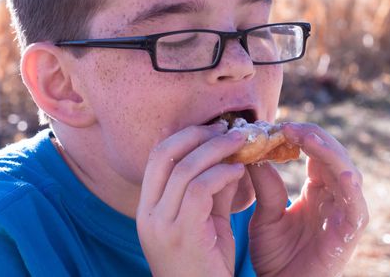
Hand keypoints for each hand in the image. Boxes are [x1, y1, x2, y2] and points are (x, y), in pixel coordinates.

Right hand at [136, 124, 246, 276]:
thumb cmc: (206, 265)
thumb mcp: (205, 222)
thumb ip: (211, 190)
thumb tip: (227, 158)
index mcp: (149, 207)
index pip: (157, 157)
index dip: (184, 135)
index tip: (212, 127)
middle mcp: (148, 213)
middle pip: (164, 154)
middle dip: (198, 134)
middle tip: (227, 127)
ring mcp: (161, 224)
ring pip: (185, 169)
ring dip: (216, 149)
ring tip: (240, 142)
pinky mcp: (182, 235)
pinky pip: (201, 189)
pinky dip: (222, 173)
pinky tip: (239, 171)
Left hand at [247, 122, 368, 276]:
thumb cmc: (276, 255)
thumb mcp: (265, 215)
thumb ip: (264, 185)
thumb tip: (254, 153)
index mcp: (317, 190)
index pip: (315, 153)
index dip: (299, 137)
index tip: (276, 126)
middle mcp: (334, 196)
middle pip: (332, 155)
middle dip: (312, 137)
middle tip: (287, 126)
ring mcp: (344, 211)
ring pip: (346, 171)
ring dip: (327, 151)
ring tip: (304, 136)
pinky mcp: (351, 230)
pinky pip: (355, 202)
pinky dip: (348, 184)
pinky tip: (337, 169)